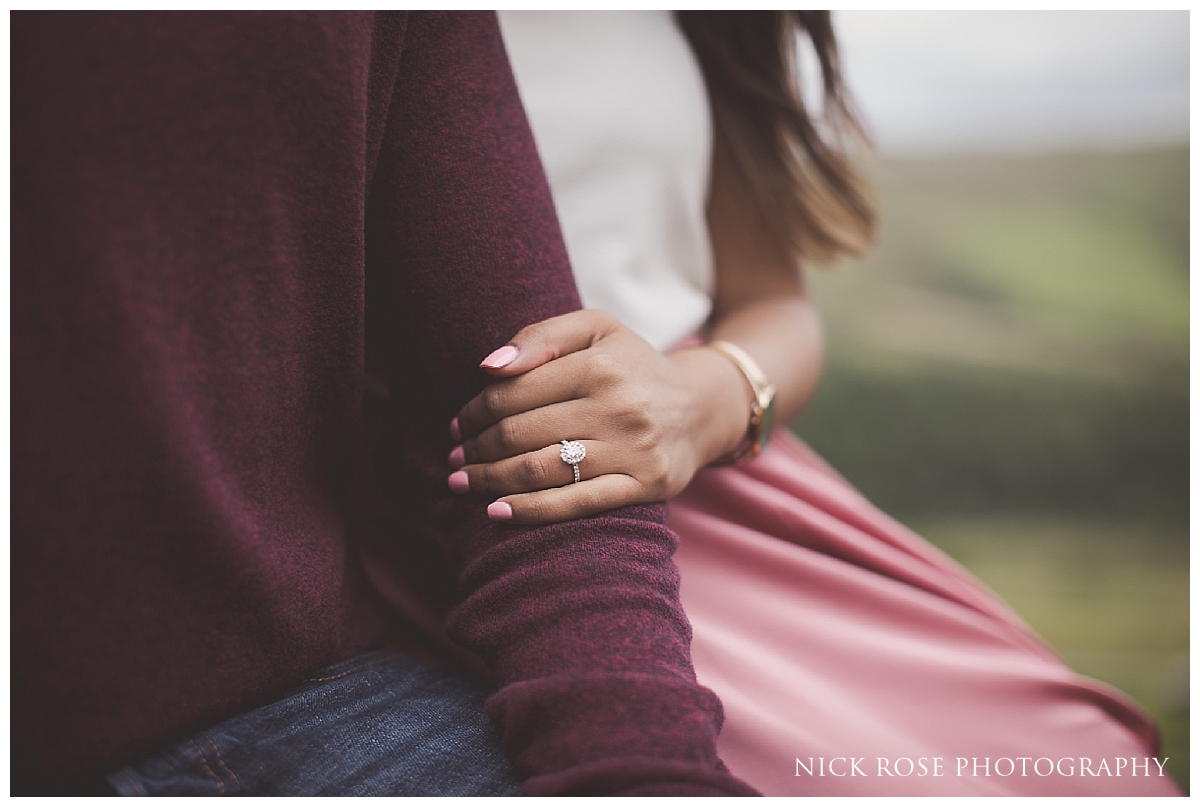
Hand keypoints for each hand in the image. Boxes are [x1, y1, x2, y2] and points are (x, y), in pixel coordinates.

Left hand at [446, 310, 752, 523]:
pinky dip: (530, 511)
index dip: (474, 412)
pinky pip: (576, 503)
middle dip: (477, 449)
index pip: (514, 393)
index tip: (456, 426)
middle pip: (521, 433)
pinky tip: (497, 511)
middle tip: (455, 459)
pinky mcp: (645, 485)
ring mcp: (633, 449)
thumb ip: (540, 337)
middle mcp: (618, 406)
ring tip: (463, 484)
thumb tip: (487, 368)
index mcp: (599, 364)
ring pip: (542, 470)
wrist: (700, 406)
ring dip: (491, 480)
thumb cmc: (632, 366)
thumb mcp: (595, 329)